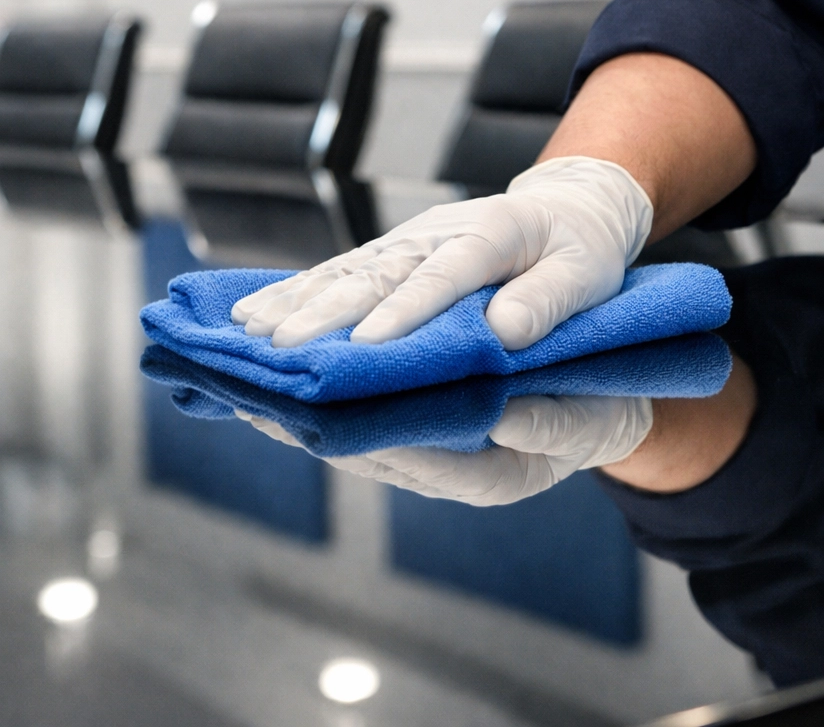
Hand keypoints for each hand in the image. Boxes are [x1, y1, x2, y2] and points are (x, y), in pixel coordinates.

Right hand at [231, 157, 652, 350]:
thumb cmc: (579, 247)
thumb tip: (505, 335)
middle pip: (375, 272)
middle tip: (282, 348)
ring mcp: (407, 240)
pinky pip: (337, 271)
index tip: (364, 344)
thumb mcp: (587, 271)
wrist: (565, 205)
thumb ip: (549, 300)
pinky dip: (294, 292)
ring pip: (344, 270)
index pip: (441, 277)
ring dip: (296, 301)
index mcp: (489, 236)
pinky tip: (254, 312)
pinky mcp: (390, 250)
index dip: (403, 311)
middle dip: (325, 312)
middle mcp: (435, 234)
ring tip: (250, 333)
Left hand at [236, 394, 652, 504]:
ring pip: (354, 438)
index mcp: (490, 477)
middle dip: (315, 429)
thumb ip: (553, 427)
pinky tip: (286, 374)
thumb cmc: (596, 411)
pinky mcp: (412, 426)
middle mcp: (446, 469)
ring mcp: (425, 450)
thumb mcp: (591, 418)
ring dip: (305, 416)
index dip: (376, 440)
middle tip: (261, 403)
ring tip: (255, 389)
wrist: (597, 403)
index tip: (333, 421)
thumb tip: (507, 423)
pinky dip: (323, 396)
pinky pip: (359, 414)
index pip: (421, 463)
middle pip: (370, 453)